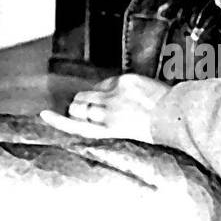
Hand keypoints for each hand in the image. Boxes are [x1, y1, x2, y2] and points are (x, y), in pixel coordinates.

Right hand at [39, 74, 173, 144]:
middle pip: (77, 107)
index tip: (44, 114)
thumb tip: (91, 115)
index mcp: (109, 133)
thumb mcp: (126, 138)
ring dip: (89, 98)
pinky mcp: (122, 82)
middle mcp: (107, 115)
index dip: (57, 121)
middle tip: (86, 111)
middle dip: (77, 108)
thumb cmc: (154, 132)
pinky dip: (107, 88)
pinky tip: (121, 95)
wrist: (176, 117)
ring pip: (87, 94)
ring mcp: (114, 97)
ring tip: (102, 105)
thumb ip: (107, 128)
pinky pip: (104, 83)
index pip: (76, 127)